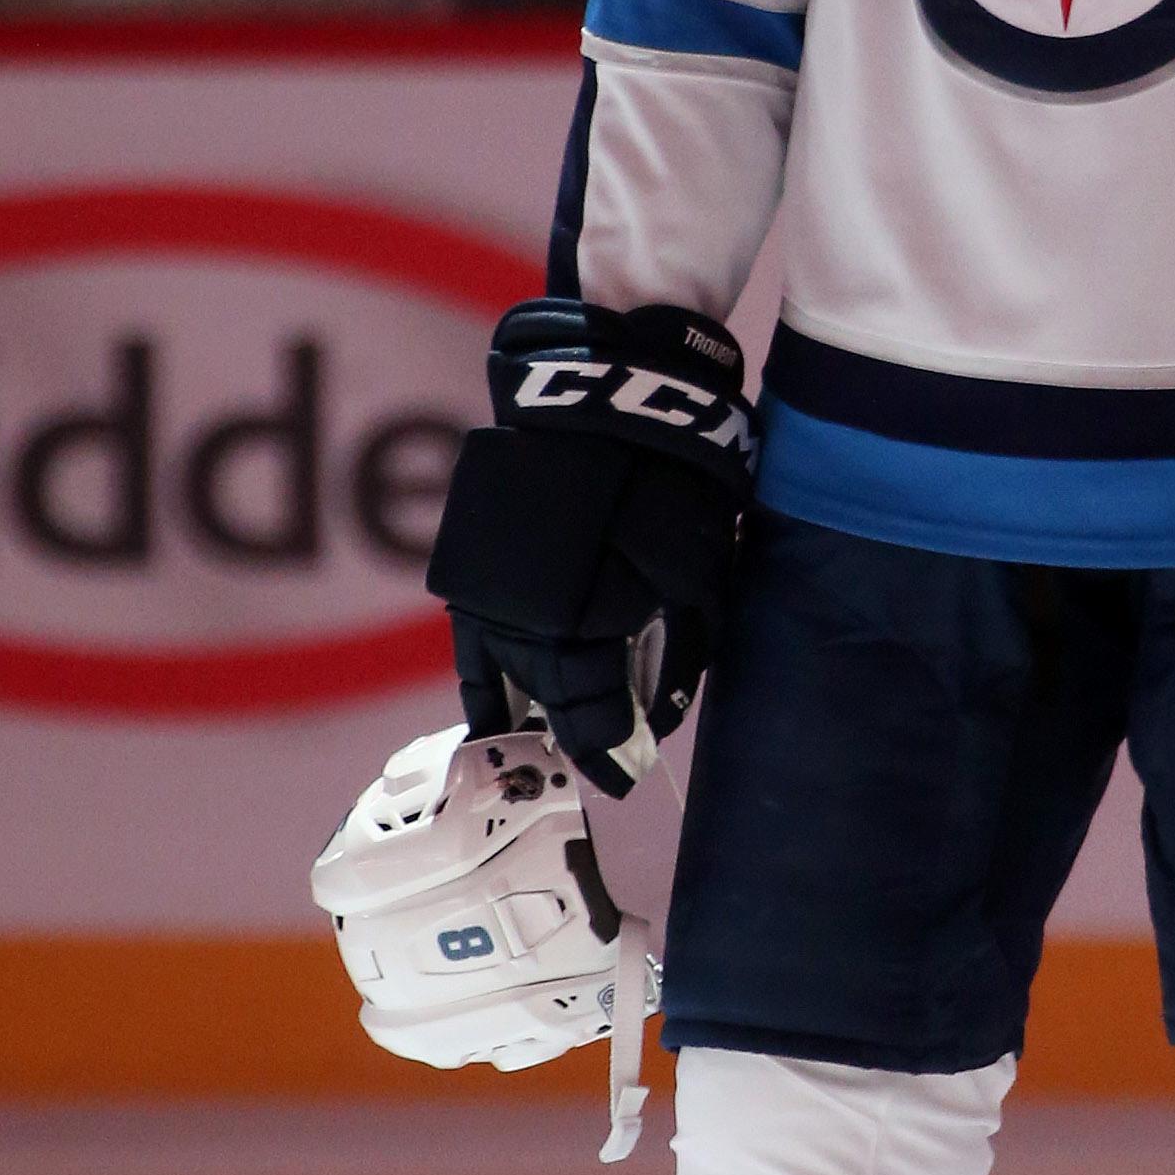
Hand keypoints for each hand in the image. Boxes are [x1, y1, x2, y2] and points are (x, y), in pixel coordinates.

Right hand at [426, 298, 752, 793]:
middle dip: (577, 734)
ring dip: (531, 709)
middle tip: (604, 757)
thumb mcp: (699, 578)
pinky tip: (492, 706)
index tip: (627, 777)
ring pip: (506, 677)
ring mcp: (489, 596)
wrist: (604, 397)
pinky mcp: (474, 566)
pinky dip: (487, 676)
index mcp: (581, 637)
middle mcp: (522, 627)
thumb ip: (681, 655)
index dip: (611, 755)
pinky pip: (474, 641)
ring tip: (548, 738)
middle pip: (547, 705)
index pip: (592, 724)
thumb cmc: (669, 487)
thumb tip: (662, 710)